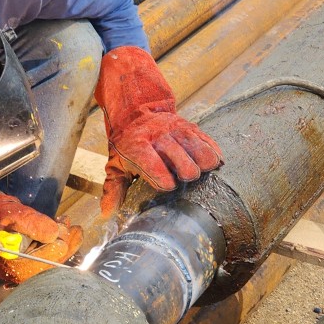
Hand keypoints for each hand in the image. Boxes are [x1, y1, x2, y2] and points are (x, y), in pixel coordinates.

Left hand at [94, 45, 222, 217]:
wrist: (135, 110)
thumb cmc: (127, 144)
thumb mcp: (116, 164)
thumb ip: (114, 189)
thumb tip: (107, 213)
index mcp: (136, 147)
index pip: (150, 162)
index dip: (162, 176)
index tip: (169, 187)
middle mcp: (158, 137)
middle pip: (179, 156)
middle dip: (186, 171)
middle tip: (185, 178)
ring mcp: (176, 130)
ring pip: (197, 146)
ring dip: (203, 161)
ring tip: (203, 171)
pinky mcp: (190, 127)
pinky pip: (206, 139)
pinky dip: (213, 151)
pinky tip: (216, 163)